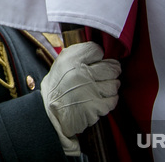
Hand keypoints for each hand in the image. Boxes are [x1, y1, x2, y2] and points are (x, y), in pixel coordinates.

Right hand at [40, 41, 119, 155]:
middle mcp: (79, 74)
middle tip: (102, 75)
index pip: (96, 49)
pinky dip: (109, 100)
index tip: (96, 61)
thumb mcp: (62, 63)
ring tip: (99, 88)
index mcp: (69, 60)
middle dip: (111, 71)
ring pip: (114, 84)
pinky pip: (112, 100)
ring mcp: (89, 91)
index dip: (99, 56)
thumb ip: (79, 54)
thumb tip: (101, 52)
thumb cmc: (59, 87)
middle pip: (112, 67)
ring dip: (110, 87)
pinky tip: (98, 99)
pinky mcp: (95, 107)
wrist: (49, 114)